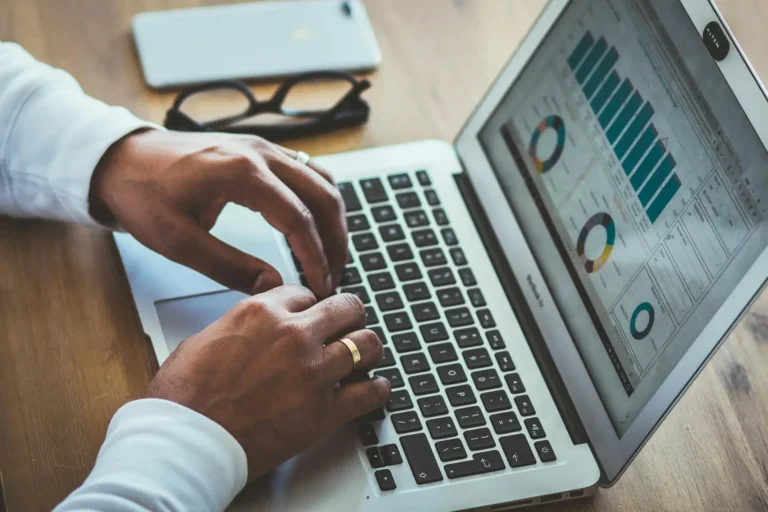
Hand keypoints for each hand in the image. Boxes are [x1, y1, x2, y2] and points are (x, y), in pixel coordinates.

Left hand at [90, 130, 347, 296]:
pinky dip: (320, 200)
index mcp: (241, 173)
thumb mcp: (178, 241)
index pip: (299, 218)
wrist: (120, 159)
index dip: (316, 256)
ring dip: (333, 219)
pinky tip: (317, 224)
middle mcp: (260, 153)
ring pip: (321, 180)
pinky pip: (307, 171)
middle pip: (323, 196)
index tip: (322, 285)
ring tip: (331, 255)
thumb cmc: (143, 195)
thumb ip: (229, 266)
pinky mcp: (260, 150)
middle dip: (336, 240)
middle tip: (334, 276)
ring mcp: (263, 147)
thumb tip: (274, 286)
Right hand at [146, 285, 389, 479]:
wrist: (187, 442)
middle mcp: (293, 335)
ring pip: (367, 344)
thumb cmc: (185, 397)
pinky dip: (378, 390)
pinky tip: (375, 388)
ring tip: (366, 356)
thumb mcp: (206, 338)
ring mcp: (314, 371)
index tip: (313, 316)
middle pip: (347, 308)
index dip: (311, 306)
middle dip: (349, 317)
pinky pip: (371, 392)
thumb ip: (241, 326)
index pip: (305, 294)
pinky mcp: (325, 410)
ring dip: (368, 349)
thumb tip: (254, 328)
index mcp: (261, 313)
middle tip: (349, 327)